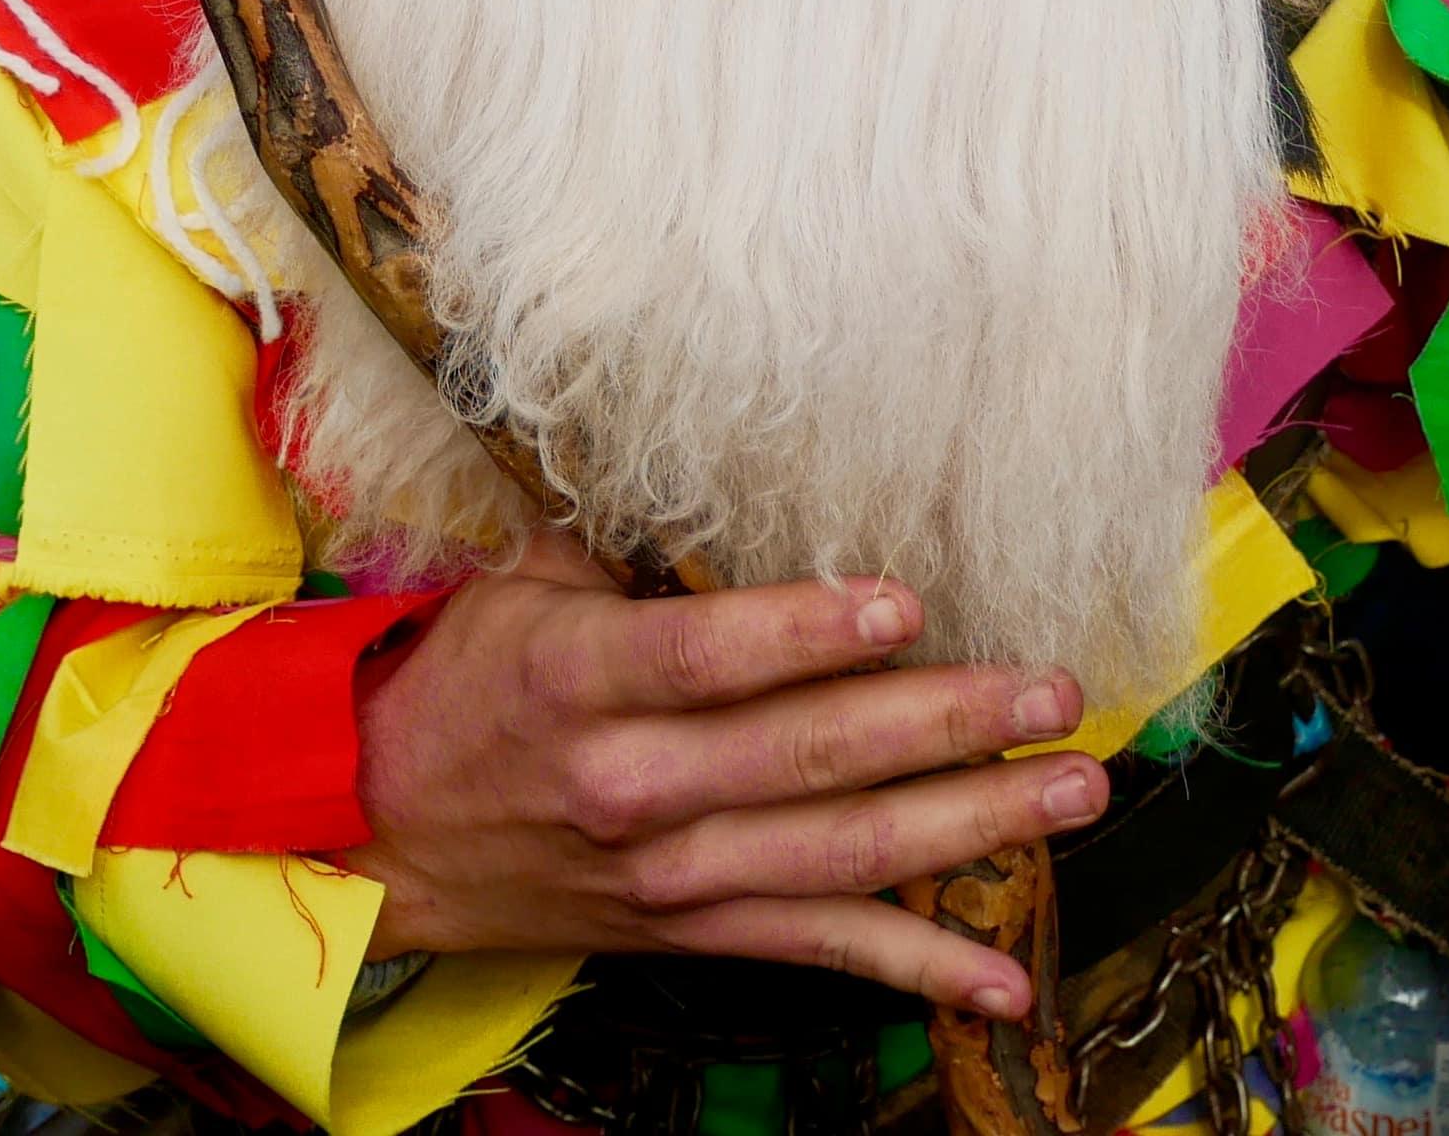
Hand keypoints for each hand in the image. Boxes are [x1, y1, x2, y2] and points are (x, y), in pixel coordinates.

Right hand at [344, 536, 1097, 1012]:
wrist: (376, 834)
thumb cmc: (462, 681)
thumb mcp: (520, 584)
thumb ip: (630, 543)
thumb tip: (738, 469)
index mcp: (581, 679)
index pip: (710, 656)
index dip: (810, 634)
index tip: (907, 604)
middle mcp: (632, 785)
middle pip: (807, 756)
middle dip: (946, 723)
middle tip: (1052, 693)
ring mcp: (669, 873)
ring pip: (840, 854)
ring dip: (970, 825)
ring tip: (1072, 789)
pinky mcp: (691, 930)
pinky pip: (821, 951)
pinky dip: (920, 970)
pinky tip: (1009, 979)